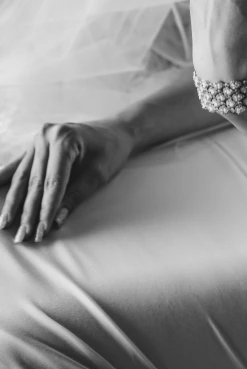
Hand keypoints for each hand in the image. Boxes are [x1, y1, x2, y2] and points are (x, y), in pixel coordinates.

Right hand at [0, 119, 134, 243]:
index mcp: (65, 140)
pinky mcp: (36, 144)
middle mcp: (47, 136)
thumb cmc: (109, 152)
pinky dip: (7, 177)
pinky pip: (20, 164)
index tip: (40, 232)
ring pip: (24, 176)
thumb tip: (56, 222)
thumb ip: (75, 197)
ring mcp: (39, 139)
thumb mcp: (97, 175)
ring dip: (14, 202)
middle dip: (28, 211)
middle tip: (22, 237)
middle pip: (35, 181)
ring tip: (4, 223)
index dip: (46, 209)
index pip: (53, 182)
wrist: (114, 131)